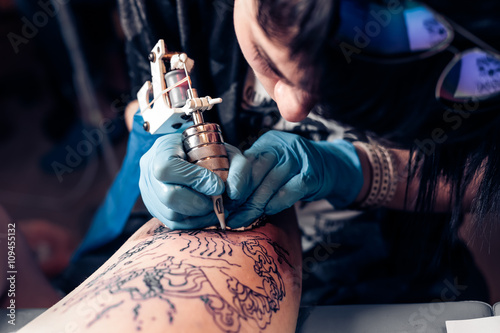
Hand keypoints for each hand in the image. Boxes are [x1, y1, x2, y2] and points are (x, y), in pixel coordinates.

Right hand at [139, 133, 245, 228]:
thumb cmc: (206, 148)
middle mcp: (149, 173)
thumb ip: (235, 167)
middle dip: (199, 203)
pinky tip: (207, 213)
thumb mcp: (224, 149)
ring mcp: (149, 193)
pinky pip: (173, 223)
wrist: (188, 152)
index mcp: (161, 150)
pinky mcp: (155, 209)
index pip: (168, 168)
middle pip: (169, 197)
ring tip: (214, 207)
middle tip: (216, 201)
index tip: (218, 185)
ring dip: (199, 215)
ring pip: (171, 214)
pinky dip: (194, 221)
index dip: (195, 179)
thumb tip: (229, 192)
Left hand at [226, 130, 363, 227]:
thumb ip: (252, 174)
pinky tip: (267, 212)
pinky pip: (289, 191)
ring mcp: (299, 159)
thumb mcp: (272, 163)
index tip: (224, 197)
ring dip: (254, 206)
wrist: (332, 167)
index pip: (245, 159)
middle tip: (228, 214)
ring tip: (242, 219)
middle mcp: (283, 146)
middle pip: (256, 172)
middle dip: (240, 197)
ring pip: (270, 184)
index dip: (233, 179)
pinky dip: (276, 203)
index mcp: (268, 142)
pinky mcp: (312, 175)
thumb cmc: (294, 170)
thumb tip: (224, 197)